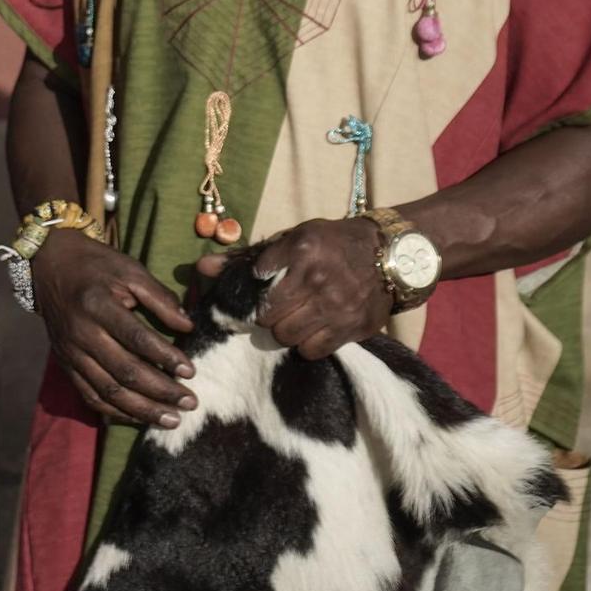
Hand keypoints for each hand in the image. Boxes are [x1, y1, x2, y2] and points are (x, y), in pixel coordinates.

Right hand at [32, 229, 196, 427]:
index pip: (137, 338)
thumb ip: (159, 297)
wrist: (49, 266)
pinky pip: (91, 397)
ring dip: (142, 410)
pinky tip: (141, 418)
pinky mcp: (66, 365)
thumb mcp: (129, 269)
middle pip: (125, 372)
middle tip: (190, 403)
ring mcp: (71, 353)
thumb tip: (188, 326)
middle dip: (161, 391)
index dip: (165, 357)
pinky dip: (116, 412)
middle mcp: (81, 333)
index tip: (191, 372)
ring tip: (171, 420)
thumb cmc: (96, 265)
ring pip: (109, 392)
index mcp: (97, 305)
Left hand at [196, 217, 389, 359]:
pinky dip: (309, 344)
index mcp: (300, 250)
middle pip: (268, 317)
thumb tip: (200, 269)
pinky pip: (313, 351)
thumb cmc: (332, 244)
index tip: (260, 291)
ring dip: (287, 331)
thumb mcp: (292, 239)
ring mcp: (337, 306)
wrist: (389, 255)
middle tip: (278, 308)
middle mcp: (317, 278)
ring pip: (287, 337)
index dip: (253, 292)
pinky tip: (315, 329)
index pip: (255, 284)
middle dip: (267, 316)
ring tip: (297, 318)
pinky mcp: (352, 327)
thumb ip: (245, 257)